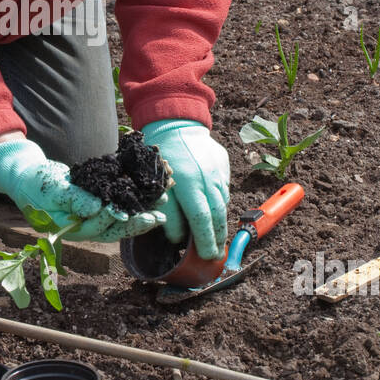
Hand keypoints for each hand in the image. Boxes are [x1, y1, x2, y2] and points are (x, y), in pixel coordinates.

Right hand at [0, 137, 163, 241]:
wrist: (27, 177)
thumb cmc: (35, 184)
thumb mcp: (52, 189)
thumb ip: (74, 199)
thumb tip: (96, 209)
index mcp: (71, 230)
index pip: (97, 227)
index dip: (114, 219)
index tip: (129, 211)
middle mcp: (84, 228)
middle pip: (115, 229)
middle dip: (138, 222)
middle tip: (159, 216)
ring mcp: (91, 219)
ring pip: (121, 220)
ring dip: (142, 213)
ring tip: (162, 204)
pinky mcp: (97, 207)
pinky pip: (118, 206)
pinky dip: (134, 201)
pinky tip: (150, 194)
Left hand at [141, 119, 229, 258]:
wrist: (175, 123)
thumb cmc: (161, 155)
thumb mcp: (155, 185)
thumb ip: (168, 212)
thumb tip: (177, 238)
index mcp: (188, 183)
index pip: (201, 219)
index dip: (206, 240)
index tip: (208, 256)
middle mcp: (207, 178)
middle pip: (217, 214)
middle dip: (218, 238)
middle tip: (215, 256)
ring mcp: (218, 171)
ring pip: (223, 202)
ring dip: (221, 223)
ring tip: (217, 240)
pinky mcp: (223, 164)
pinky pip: (223, 188)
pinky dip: (220, 203)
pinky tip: (216, 213)